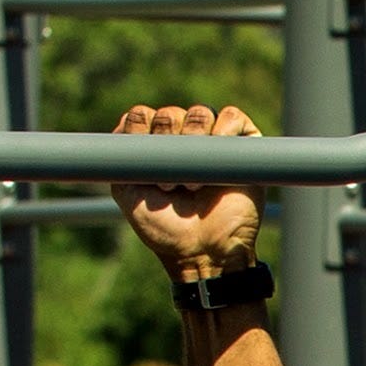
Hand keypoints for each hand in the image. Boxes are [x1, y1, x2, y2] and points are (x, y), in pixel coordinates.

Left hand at [110, 104, 268, 278]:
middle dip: (166, 142)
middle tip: (168, 184)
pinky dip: (224, 128)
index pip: (141, 116)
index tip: (143, 162)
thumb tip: (128, 123)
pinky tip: (217, 152)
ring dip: (194, 141)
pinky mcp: (243, 145)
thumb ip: (122, 157)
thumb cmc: (166, 229)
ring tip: (193, 183)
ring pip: (200, 112)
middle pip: (169, 113)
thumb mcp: (128, 192)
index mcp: (154, 147)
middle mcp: (183, 139)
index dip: (139, 130)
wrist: (205, 252)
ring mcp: (214, 141)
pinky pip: (232, 116)